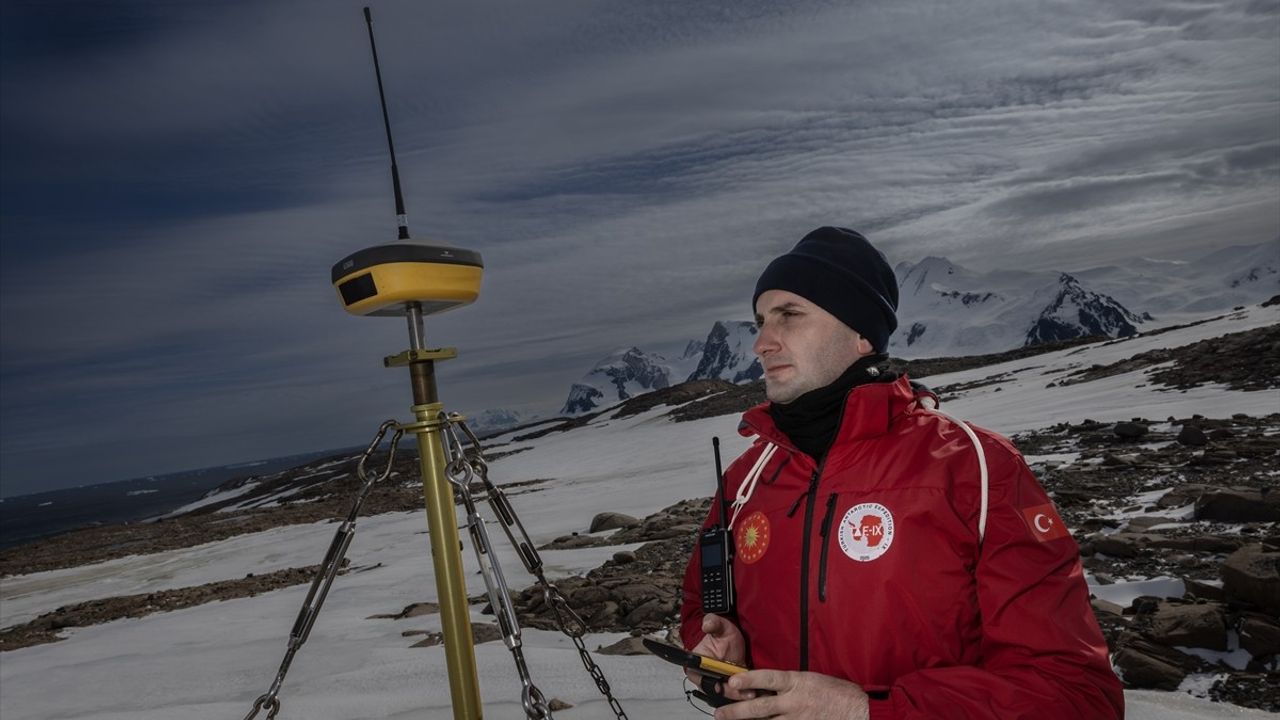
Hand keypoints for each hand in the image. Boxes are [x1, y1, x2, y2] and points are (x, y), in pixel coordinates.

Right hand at [686, 614, 749, 697]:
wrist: (735, 640)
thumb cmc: (723, 634)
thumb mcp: (720, 626)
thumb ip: (713, 623)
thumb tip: (706, 624)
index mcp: (696, 664)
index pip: (699, 678)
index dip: (709, 683)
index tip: (720, 685)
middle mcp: (705, 676)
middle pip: (714, 690)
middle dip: (729, 691)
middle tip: (742, 690)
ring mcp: (719, 683)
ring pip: (726, 694)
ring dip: (738, 694)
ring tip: (751, 693)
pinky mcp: (732, 687)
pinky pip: (736, 694)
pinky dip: (744, 694)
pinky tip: (753, 692)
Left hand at [714, 669, 869, 719]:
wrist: (857, 710)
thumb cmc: (835, 692)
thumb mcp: (810, 678)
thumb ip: (788, 683)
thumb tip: (766, 687)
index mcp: (797, 682)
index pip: (768, 679)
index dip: (748, 680)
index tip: (731, 681)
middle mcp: (794, 701)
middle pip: (760, 708)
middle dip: (736, 711)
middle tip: (720, 713)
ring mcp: (797, 719)